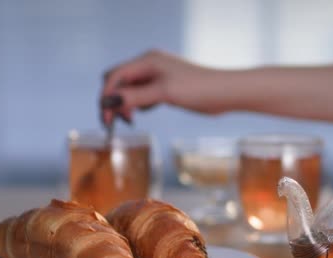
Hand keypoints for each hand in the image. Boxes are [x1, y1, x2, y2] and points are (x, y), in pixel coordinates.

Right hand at [100, 50, 223, 125]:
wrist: (226, 92)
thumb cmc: (199, 89)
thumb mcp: (163, 93)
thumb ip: (135, 97)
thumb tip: (109, 102)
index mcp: (147, 61)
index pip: (115, 76)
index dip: (106, 96)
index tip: (106, 118)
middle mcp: (150, 65)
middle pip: (120, 81)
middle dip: (114, 100)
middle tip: (119, 122)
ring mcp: (158, 76)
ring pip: (131, 89)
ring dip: (126, 104)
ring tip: (131, 120)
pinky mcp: (166, 87)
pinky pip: (143, 94)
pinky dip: (139, 104)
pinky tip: (144, 112)